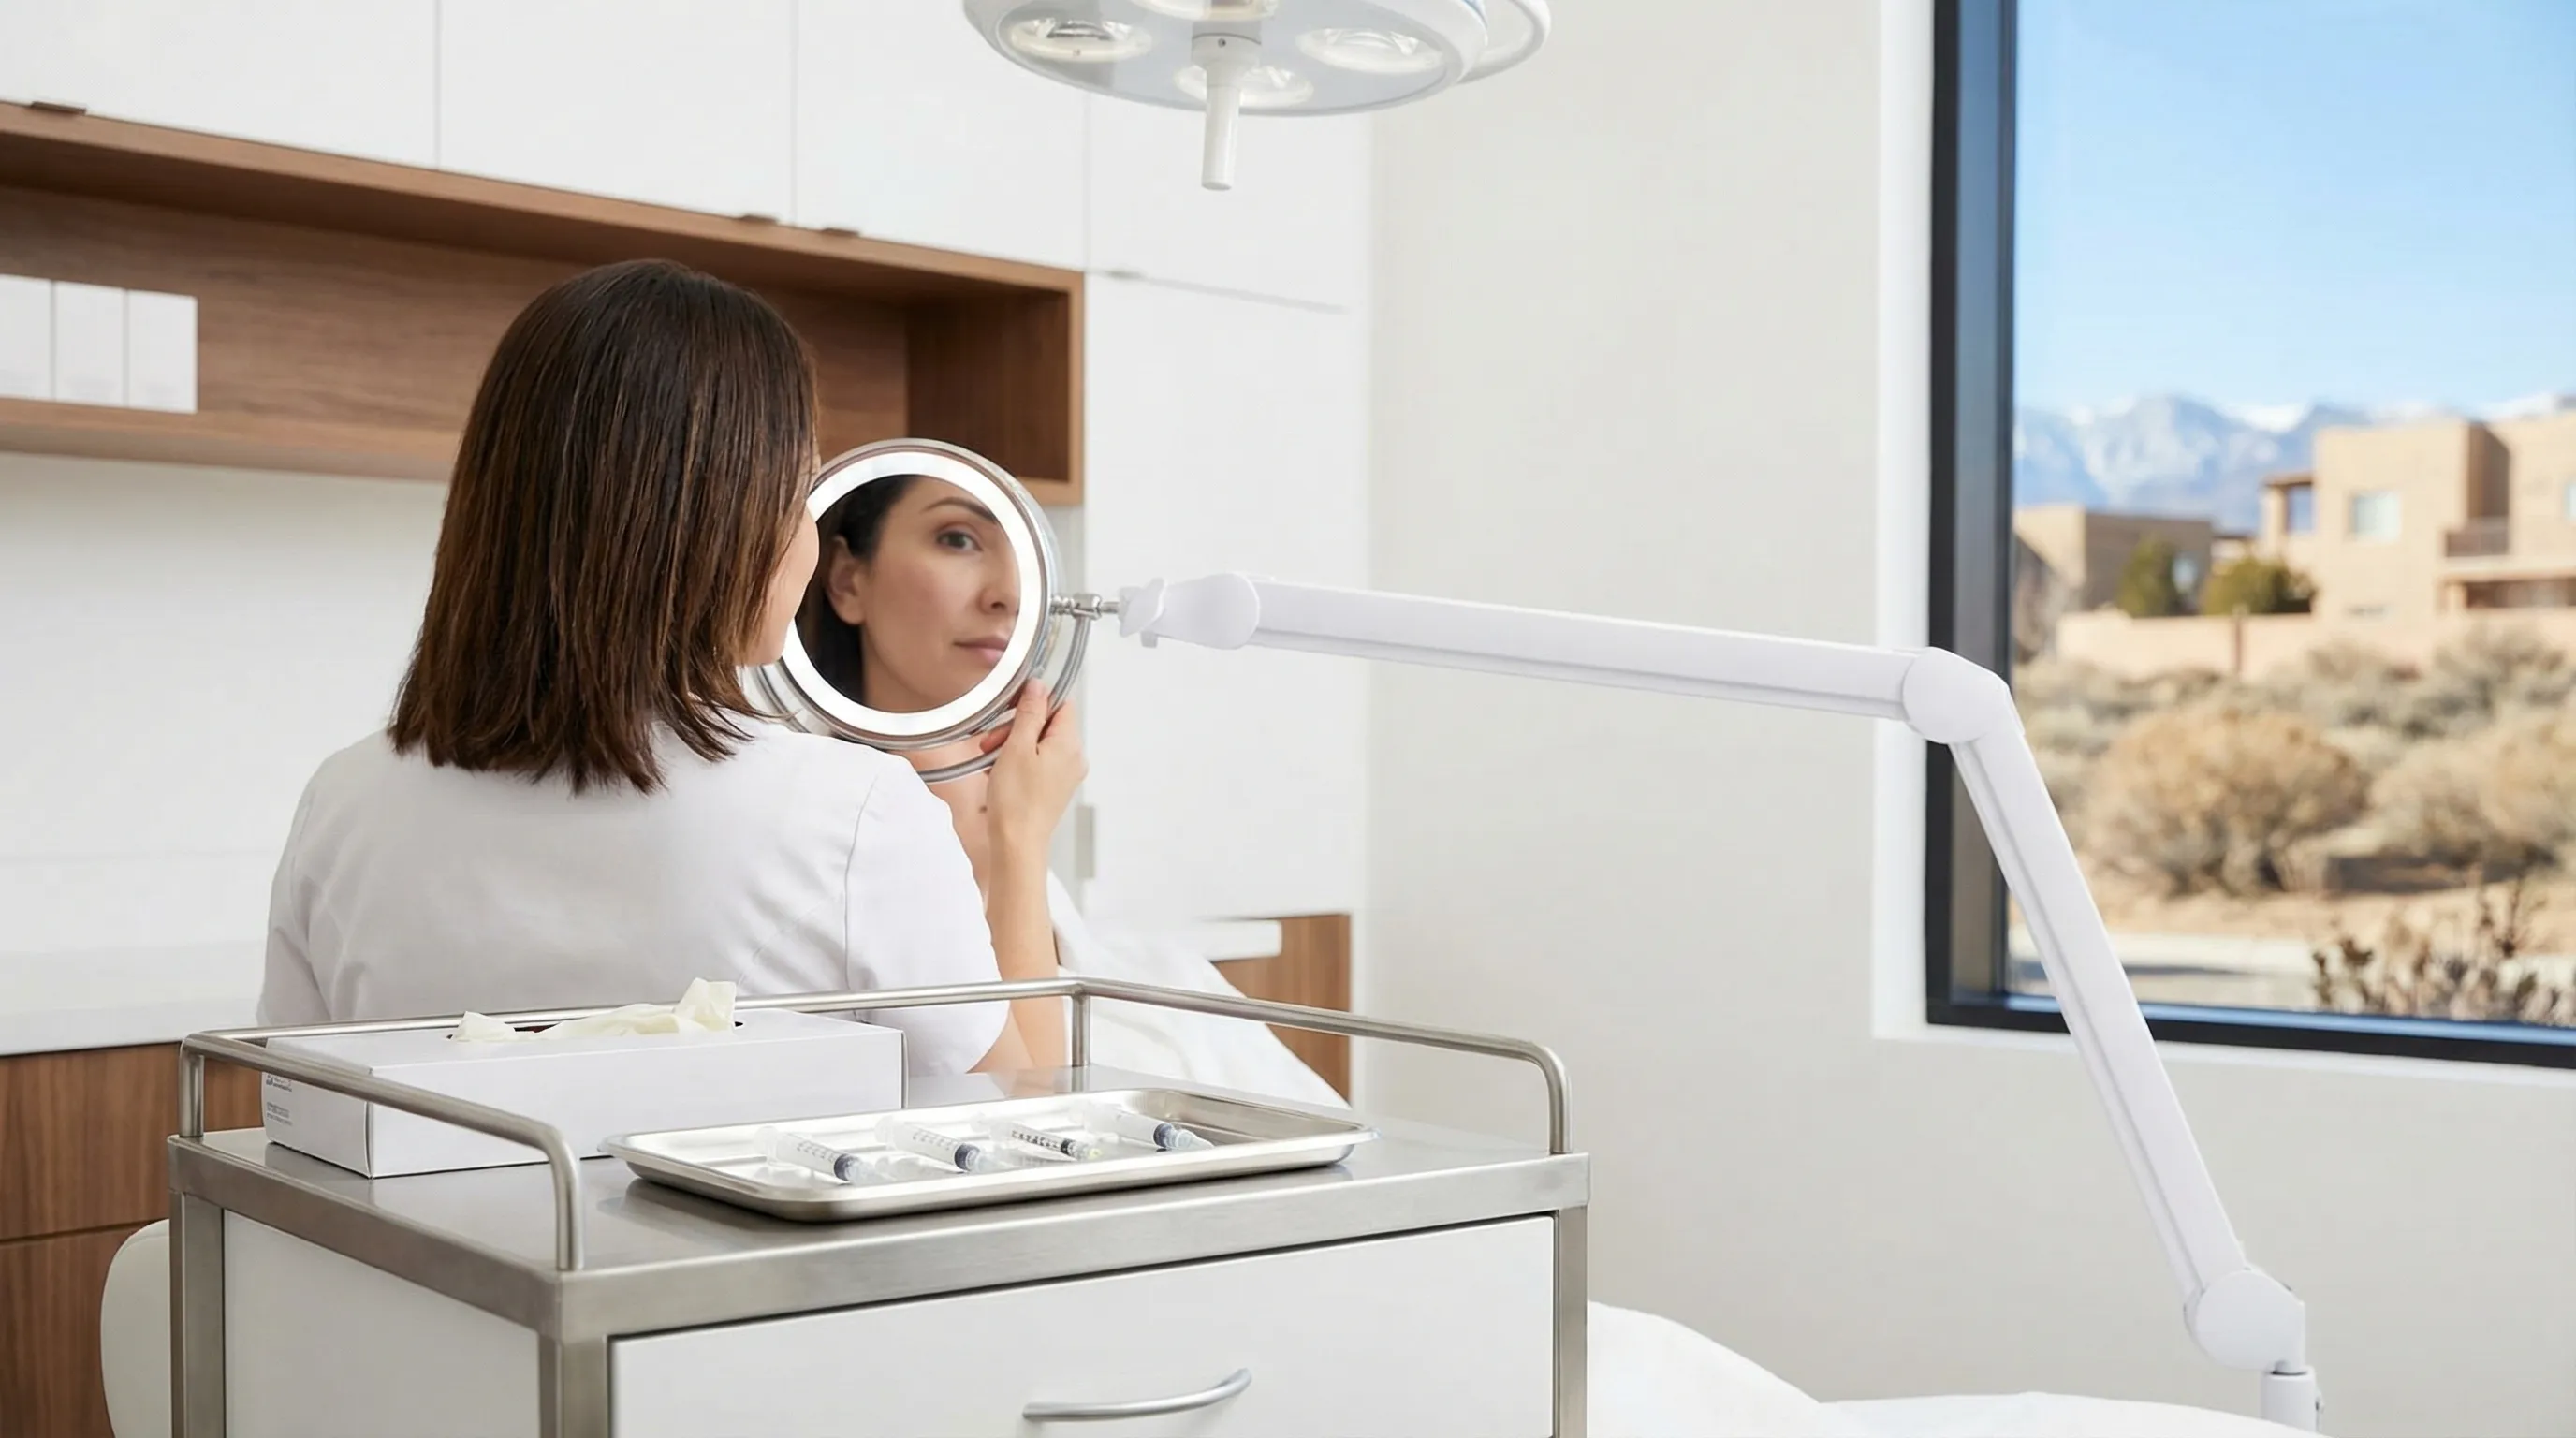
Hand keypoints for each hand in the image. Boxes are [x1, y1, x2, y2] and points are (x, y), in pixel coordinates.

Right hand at [980, 681, 1084, 853]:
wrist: (1016, 844)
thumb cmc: (1016, 801)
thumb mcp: (1017, 747)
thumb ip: (1030, 713)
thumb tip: (1038, 686)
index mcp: (1070, 745)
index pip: (1061, 704)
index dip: (1035, 701)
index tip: (1011, 707)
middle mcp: (1074, 759)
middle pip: (1048, 725)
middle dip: (1016, 727)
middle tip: (992, 740)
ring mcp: (1065, 775)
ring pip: (1039, 744)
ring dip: (1012, 745)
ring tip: (990, 759)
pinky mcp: (1054, 789)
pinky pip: (1037, 763)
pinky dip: (1016, 762)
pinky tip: (997, 773)